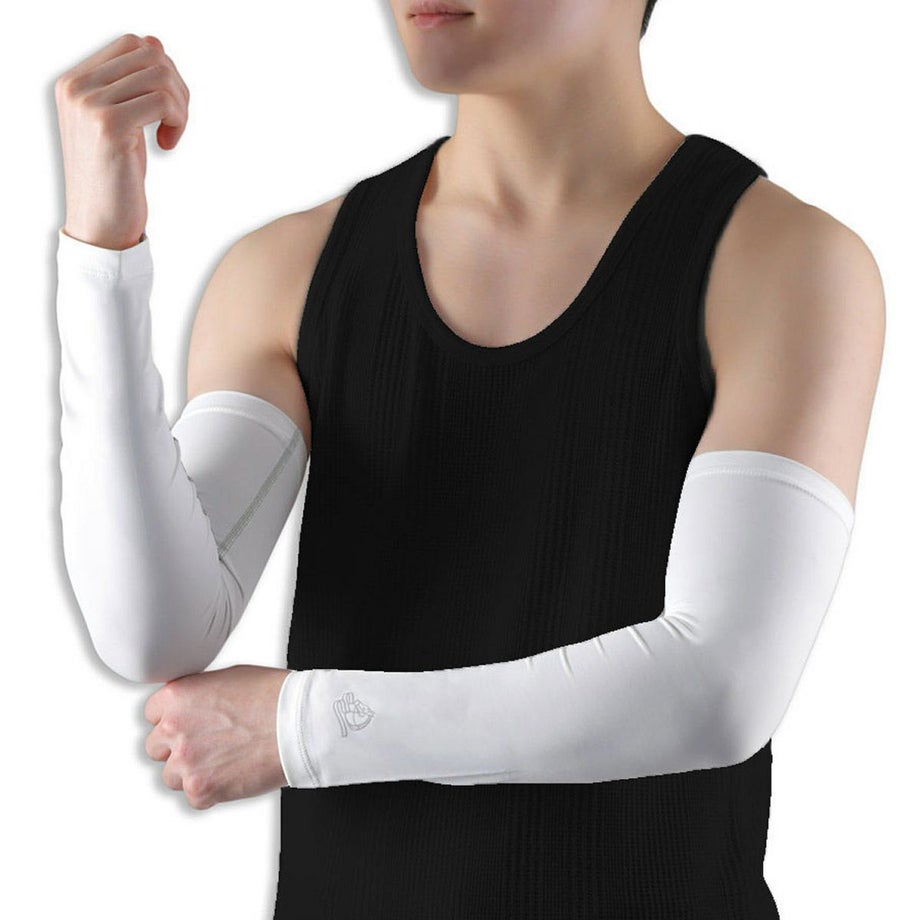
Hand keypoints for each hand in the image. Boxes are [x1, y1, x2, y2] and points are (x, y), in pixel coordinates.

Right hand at [55, 33, 189, 249]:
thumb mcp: (122, 123)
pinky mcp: (109, 126)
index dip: (163, 72)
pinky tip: (167, 146)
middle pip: (150, 54)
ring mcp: (89, 104)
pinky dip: (177, 122)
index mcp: (74, 81)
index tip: (166, 109)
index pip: (133, 44)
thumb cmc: (114, 177)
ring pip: (160, 75)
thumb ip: (132, 83)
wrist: (99, 224)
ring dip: (180, 106)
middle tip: (176, 123)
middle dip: (177, 87)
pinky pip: (162, 102)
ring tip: (171, 134)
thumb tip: (155, 43)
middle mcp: (76, 87)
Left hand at [143, 664, 291, 809]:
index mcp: (177, 696)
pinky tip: (232, 773)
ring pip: (171, 776)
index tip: (188, 725)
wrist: (298, 722)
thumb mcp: (227, 678)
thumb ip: (198, 694)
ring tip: (224, 760)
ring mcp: (185, 760)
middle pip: (155, 747)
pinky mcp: (200, 789)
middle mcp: (173, 727)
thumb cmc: (273, 696)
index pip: (152, 714)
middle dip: (178, 747)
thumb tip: (189, 707)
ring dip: (192, 771)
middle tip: (207, 744)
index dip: (173, 719)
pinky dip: (211, 791)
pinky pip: (194, 798)